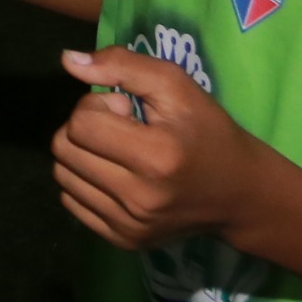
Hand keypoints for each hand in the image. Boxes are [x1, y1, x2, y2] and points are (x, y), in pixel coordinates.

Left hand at [50, 44, 282, 250]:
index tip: (127, 108)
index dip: (98, 105)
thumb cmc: (208, 132)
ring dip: (81, 153)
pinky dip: (84, 181)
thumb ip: (122, 65)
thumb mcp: (176, 85)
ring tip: (118, 151)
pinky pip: (71, 201)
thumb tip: (67, 60)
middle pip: (64, 149)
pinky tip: (115, 175)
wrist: (239, 194)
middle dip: (84, 127)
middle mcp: (138, 199)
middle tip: (120, 128)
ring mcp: (129, 225)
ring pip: (62, 175)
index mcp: (155, 157)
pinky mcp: (123, 241)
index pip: (81, 123)